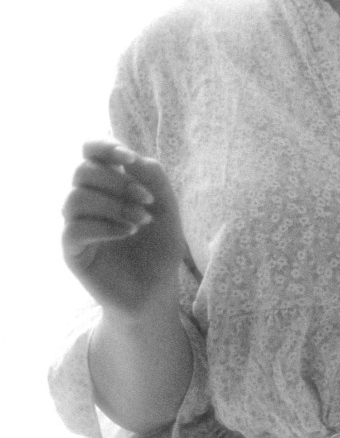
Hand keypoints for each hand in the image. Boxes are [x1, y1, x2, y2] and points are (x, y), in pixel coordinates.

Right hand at [62, 140, 186, 314]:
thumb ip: (154, 178)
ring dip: (114, 205)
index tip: (129, 159)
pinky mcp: (72, 252)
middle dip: (118, 182)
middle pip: (82, 171)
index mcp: (108, 185)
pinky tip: (127, 233)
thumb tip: (130, 159)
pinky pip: (74, 229)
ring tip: (141, 222)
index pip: (90, 151)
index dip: (104, 146)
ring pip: (75, 198)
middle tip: (147, 202)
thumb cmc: (160, 249)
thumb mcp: (168, 208)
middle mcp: (87, 202)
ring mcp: (77, 226)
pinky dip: (105, 226)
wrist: (157, 291)